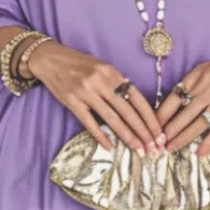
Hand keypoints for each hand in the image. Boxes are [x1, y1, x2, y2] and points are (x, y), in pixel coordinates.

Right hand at [28, 40, 163, 154]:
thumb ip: (117, 84)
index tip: (159, 133)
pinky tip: (111, 147)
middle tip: (153, 148)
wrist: (50, 59)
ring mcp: (86, 93)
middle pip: (128, 111)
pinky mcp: (72, 102)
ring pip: (112, 119)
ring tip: (138, 149)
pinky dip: (101, 136)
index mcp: (112, 73)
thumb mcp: (102, 68)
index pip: (137, 99)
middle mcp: (100, 82)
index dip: (150, 118)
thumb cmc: (79, 65)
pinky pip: (89, 123)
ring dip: (127, 137)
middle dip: (143, 132)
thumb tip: (134, 105)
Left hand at [155, 50, 209, 156]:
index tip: (152, 127)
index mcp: (196, 78)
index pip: (174, 98)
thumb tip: (168, 108)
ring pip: (200, 123)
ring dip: (185, 138)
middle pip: (185, 113)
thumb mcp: (200, 71)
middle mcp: (208, 89)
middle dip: (170, 130)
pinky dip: (209, 141)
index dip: (162, 115)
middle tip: (158, 143)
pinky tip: (200, 152)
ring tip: (173, 148)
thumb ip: (186, 87)